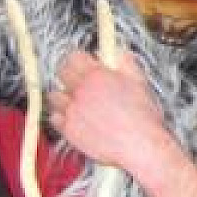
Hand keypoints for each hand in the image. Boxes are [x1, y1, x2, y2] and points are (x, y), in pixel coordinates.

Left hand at [48, 50, 172, 174]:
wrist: (139, 145)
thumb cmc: (142, 116)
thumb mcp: (139, 81)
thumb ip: (125, 62)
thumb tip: (116, 52)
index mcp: (97, 76)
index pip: (73, 57)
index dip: (78, 58)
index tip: (83, 62)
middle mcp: (80, 92)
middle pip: (60, 73)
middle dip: (69, 73)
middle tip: (79, 79)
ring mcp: (72, 112)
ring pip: (54, 96)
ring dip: (63, 95)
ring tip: (77, 100)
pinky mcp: (69, 130)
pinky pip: (55, 118)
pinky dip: (62, 116)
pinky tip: (76, 117)